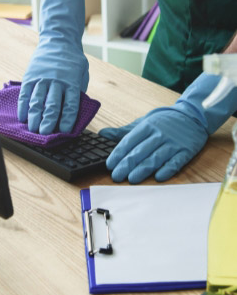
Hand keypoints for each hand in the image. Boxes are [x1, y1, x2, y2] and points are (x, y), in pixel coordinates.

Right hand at [17, 0, 88, 133]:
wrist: (58, 40)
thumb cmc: (72, 60)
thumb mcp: (82, 73)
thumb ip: (78, 91)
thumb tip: (74, 112)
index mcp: (72, 82)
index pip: (70, 104)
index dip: (67, 119)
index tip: (64, 132)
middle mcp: (57, 81)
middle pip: (52, 105)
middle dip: (48, 121)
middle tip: (44, 134)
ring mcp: (42, 78)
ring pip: (37, 100)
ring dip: (34, 117)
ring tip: (32, 129)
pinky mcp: (30, 76)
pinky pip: (25, 94)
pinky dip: (23, 106)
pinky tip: (22, 117)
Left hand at [99, 73, 236, 182]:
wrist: (193, 115)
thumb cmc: (163, 122)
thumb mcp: (142, 123)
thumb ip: (123, 132)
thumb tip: (102, 134)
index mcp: (146, 127)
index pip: (129, 141)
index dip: (118, 154)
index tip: (110, 164)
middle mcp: (158, 135)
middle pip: (140, 151)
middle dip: (127, 164)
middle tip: (116, 176)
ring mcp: (173, 143)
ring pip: (155, 157)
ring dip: (143, 169)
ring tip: (132, 179)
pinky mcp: (186, 151)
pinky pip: (176, 161)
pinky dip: (167, 169)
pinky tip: (158, 177)